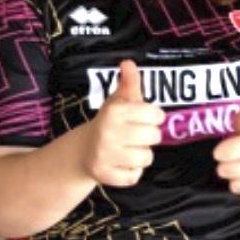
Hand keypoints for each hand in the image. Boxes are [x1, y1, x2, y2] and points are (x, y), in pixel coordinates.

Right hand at [83, 59, 163, 186]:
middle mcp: (108, 133)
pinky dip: (131, 172)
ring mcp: (105, 155)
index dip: (153, 117)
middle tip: (134, 135)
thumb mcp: (118, 101)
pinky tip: (121, 163)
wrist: (83, 151)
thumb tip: (128, 62)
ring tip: (127, 149)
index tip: (143, 118)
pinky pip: (135, 176)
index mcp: (114, 112)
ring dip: (141, 155)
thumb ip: (129, 82)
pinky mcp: (105, 175)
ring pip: (146, 158)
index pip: (156, 115)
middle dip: (148, 136)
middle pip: (154, 137)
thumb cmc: (109, 122)